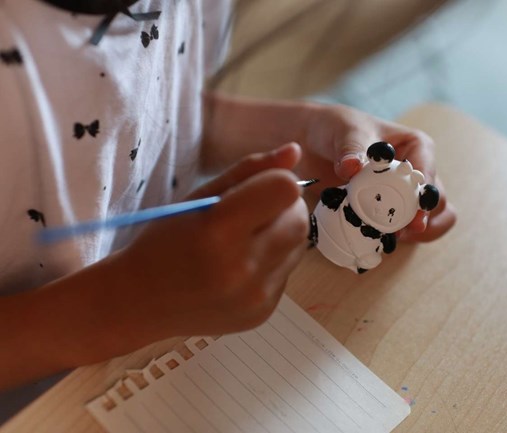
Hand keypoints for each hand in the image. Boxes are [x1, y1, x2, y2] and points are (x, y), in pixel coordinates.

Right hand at [0, 143, 308, 389]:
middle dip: (286, 207)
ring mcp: (255, 296)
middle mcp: (243, 269)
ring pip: (298, 247)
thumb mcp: (199, 198)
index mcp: (220, 232)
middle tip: (258, 210)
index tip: (259, 187)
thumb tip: (294, 152)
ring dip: (282, 234)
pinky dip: (273, 262)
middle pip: (299, 220)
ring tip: (247, 239)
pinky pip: (286, 273)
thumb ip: (249, 171)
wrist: (139, 303)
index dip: (277, 181)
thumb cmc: (164, 242)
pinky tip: (242, 266)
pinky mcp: (263, 313)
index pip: (285, 190)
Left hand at [298, 104, 455, 241]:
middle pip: (436, 200)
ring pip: (431, 218)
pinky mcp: (391, 211)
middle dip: (422, 218)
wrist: (314, 144)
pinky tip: (383, 239)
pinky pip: (408, 230)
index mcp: (416, 147)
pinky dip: (401, 238)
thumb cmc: (336, 128)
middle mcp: (418, 171)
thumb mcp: (344, 132)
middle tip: (401, 232)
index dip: (424, 195)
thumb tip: (352, 167)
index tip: (414, 214)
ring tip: (395, 237)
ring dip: (419, 232)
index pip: (427, 173)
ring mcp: (407, 193)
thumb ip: (350, 149)